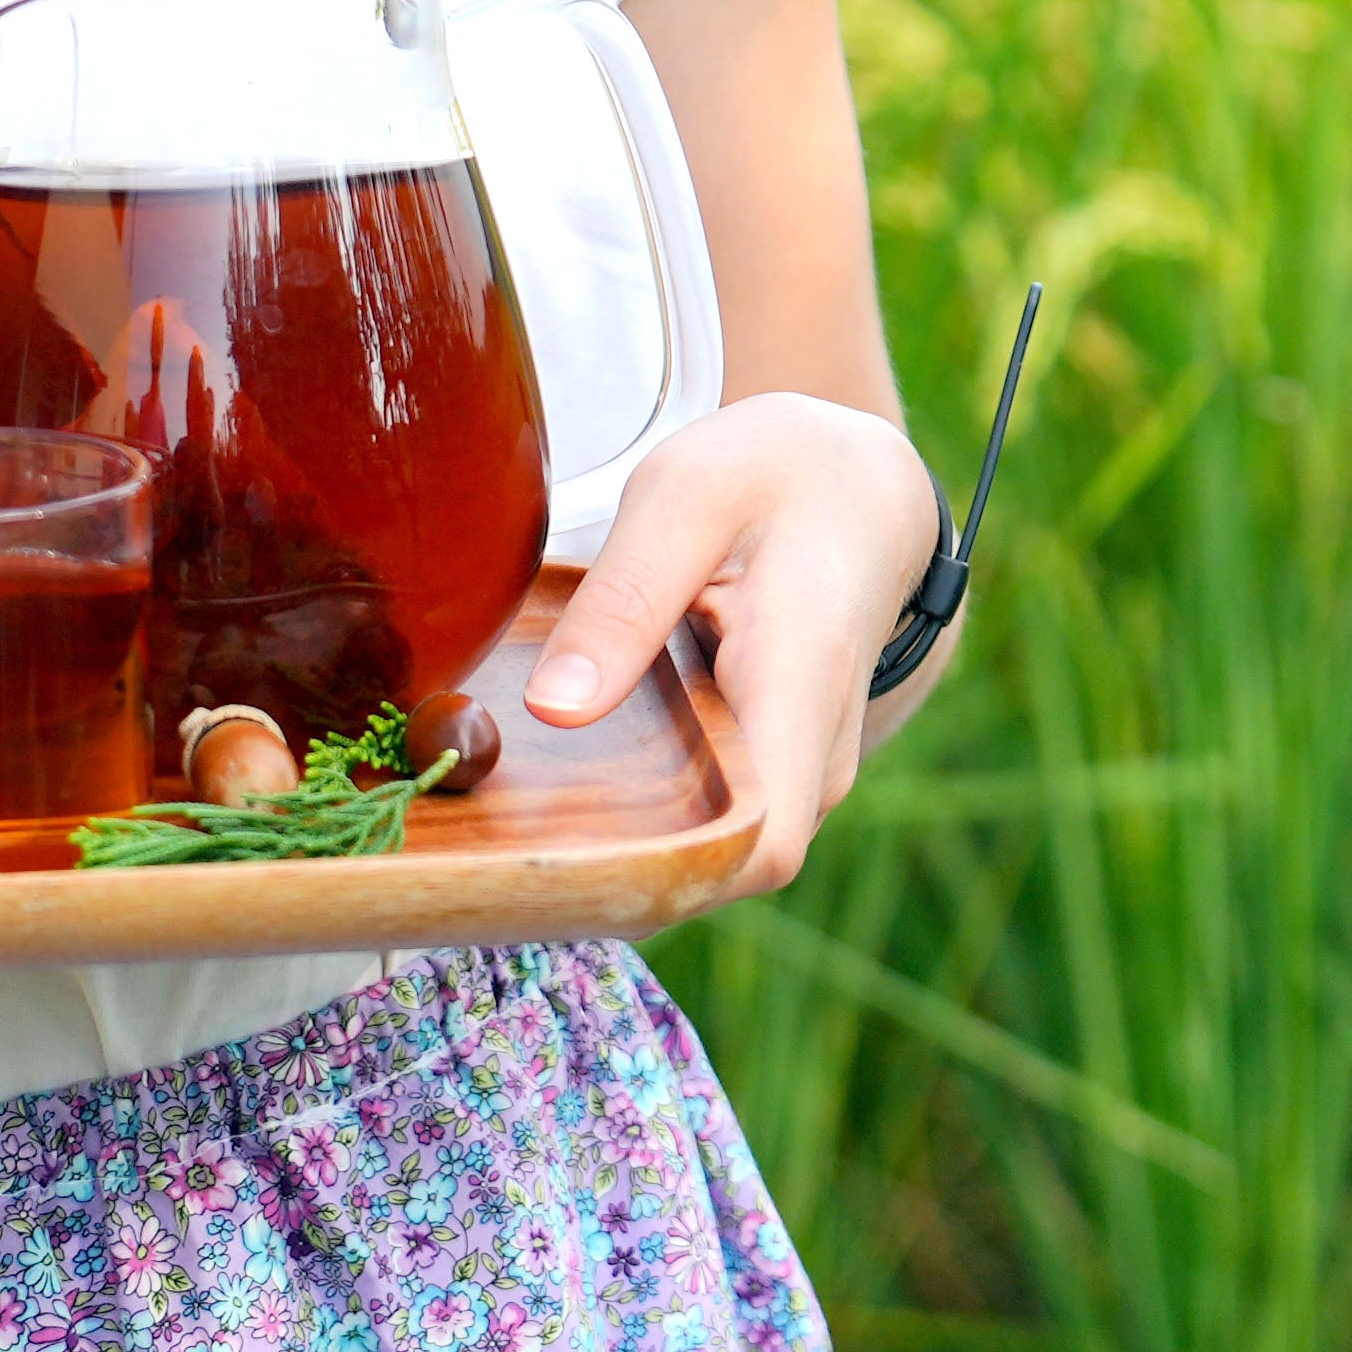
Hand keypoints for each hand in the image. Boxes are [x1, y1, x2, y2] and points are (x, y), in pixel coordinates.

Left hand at [521, 393, 932, 898]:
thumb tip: (552, 712)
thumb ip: (623, 599)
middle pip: (719, 867)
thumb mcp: (684, 499)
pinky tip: (565, 772)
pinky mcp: (775, 773)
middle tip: (490, 833)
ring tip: (512, 802)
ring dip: (619, 840)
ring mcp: (802, 776)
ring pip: (711, 852)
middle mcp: (817, 759)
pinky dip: (641, 810)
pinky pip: (710, 821)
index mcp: (800, 685)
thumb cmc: (773, 478)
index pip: (757, 845)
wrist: (860, 488)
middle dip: (611, 866)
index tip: (551, 849)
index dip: (658, 873)